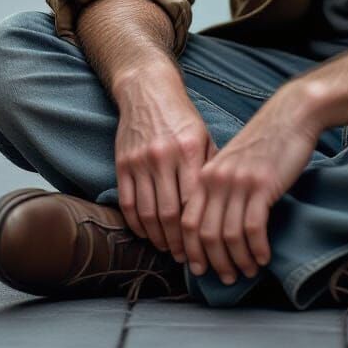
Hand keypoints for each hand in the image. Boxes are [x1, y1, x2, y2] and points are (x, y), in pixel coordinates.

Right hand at [113, 63, 217, 262]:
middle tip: (187, 257)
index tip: (204, 246)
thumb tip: (225, 201)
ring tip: (169, 249)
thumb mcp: (203, 135)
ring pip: (147, 213)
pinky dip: (137, 224)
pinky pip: (127, 203)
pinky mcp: (122, 164)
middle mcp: (163, 156)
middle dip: (178, 241)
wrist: (148, 91)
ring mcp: (140, 161)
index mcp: (188, 149)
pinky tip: (147, 233)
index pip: (194, 200)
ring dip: (158, 237)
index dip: (197, 229)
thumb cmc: (181, 116)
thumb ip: (211, 166)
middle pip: (169, 213)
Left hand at [180, 82, 321, 284]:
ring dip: (238, 260)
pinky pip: (253, 229)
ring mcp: (238, 182)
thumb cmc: (264, 141)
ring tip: (248, 271)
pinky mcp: (262, 185)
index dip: (192, 250)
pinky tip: (264, 257)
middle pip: (205, 233)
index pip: (188, 222)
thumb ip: (220, 185)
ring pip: (229, 235)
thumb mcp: (233, 160)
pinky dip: (257, 249)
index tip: (201, 268)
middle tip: (227, 278)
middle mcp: (216, 179)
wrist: (290, 115)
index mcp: (205, 173)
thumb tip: (215, 225)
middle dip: (214, 262)